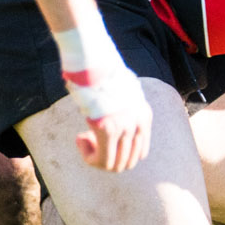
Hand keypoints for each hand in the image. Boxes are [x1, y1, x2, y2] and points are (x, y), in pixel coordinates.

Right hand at [56, 26, 153, 171]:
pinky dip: (89, 157)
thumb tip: (110, 116)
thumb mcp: (120, 90)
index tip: (104, 139)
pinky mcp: (107, 129)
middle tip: (91, 140)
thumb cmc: (101, 74)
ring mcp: (124, 127)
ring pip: (113, 165)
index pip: (140, 152)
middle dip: (108, 158)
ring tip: (84, 140)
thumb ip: (121, 106)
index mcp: (144, 115)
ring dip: (96, 158)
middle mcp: (138, 123)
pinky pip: (101, 160)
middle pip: (128, 162)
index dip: (120, 152)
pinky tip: (79, 139)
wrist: (93, 60)